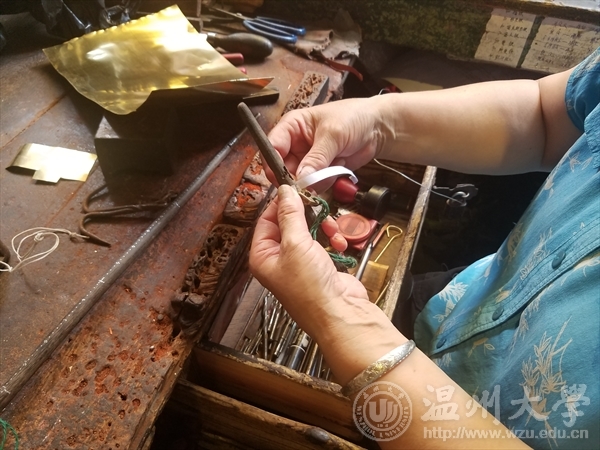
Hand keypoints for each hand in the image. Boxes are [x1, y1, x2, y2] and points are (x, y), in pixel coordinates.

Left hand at [250, 185, 403, 383]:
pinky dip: (332, 240)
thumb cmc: (310, 289)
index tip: (295, 190)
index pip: (266, 221)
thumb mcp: (296, 244)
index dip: (280, 204)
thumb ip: (290, 215)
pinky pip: (323, 243)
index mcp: (262, 257)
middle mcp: (278, 260)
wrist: (340, 313)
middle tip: (317, 205)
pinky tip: (339, 244)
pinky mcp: (319, 266)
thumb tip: (284, 192)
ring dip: (322, 227)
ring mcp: (300, 264)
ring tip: (331, 230)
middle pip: (288, 224)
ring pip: (308, 232)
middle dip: (306, 216)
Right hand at [266, 98, 384, 186]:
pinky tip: (338, 169)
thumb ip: (316, 158)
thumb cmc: (353, 118)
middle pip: (282, 168)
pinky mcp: (319, 172)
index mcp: (292, 127)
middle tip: (309, 184)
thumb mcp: (333, 135)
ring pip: (299, 180)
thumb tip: (301, 179)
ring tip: (333, 167)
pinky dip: (325, 183)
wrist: (377, 127)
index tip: (283, 178)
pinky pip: (315, 185)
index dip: (274, 163)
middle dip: (295, 178)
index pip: (272, 147)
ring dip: (314, 181)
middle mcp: (295, 144)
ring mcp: (307, 160)